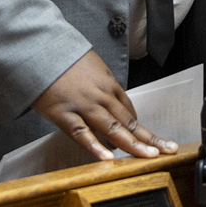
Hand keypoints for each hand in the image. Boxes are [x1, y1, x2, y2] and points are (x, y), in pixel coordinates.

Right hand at [32, 51, 175, 161]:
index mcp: (107, 83)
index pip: (128, 109)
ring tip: (147, 157)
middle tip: (166, 150)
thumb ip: (100, 81)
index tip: (146, 138)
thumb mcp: (90, 64)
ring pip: (112, 128)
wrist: (39, 48)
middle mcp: (100, 95)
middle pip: (127, 120)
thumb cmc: (62, 55)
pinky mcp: (64, 113)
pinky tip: (106, 158)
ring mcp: (83, 105)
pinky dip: (95, 147)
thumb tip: (107, 96)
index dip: (138, 126)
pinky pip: (82, 133)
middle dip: (148, 138)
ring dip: (132, 144)